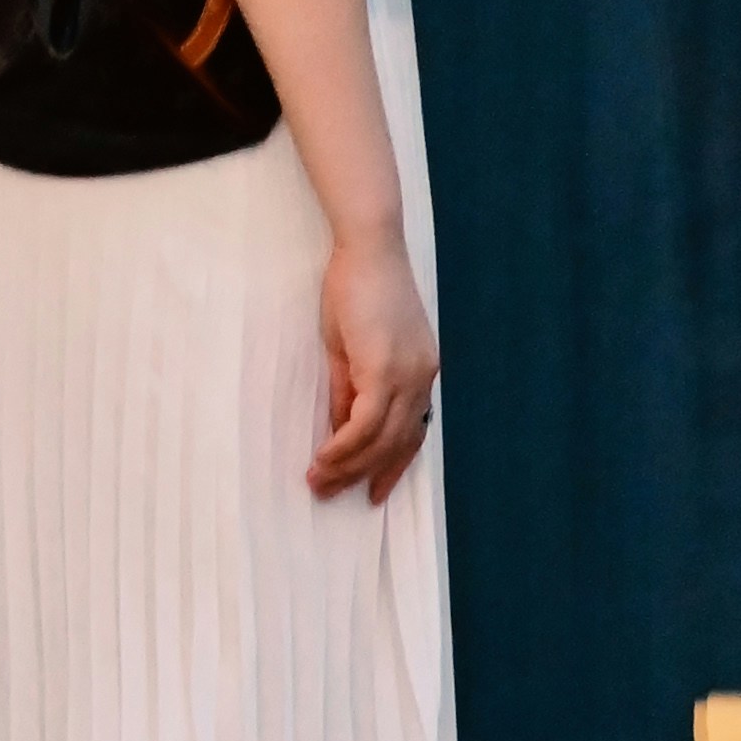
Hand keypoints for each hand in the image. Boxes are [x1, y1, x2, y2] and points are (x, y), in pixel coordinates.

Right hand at [310, 219, 439, 507]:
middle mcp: (422, 379)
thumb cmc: (357, 288)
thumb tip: (341, 431)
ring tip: (318, 482)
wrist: (367, 248)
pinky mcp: (385, 370)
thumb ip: (349, 390)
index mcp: (421, 373)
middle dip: (361, 475)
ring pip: (381, 441)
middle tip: (328, 492)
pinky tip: (323, 457)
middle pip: (396, 444)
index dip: (392, 467)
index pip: (412, 434)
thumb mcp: (351, 349)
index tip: (372, 492)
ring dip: (348, 466)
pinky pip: (365, 423)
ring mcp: (407, 376)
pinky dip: (343, 446)